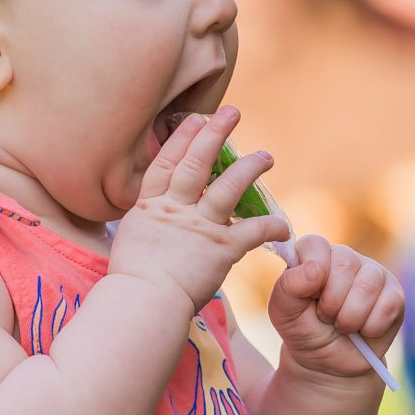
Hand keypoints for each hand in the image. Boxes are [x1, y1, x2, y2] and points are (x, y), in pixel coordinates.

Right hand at [109, 105, 291, 316]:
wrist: (142, 302)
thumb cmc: (132, 282)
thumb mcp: (131, 242)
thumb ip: (147, 226)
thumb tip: (152, 223)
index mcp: (150, 207)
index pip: (166, 164)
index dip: (181, 139)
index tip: (195, 120)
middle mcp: (175, 209)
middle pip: (197, 163)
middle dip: (215, 134)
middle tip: (231, 112)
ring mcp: (199, 226)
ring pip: (228, 187)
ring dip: (249, 168)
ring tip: (265, 156)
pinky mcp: (221, 247)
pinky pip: (252, 230)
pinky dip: (269, 226)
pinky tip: (282, 224)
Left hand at [267, 234, 405, 380]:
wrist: (330, 364)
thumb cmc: (305, 331)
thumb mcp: (284, 313)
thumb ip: (289, 287)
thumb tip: (314, 269)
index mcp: (316, 256)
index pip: (315, 245)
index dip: (312, 273)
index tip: (309, 296)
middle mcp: (346, 258)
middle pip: (345, 264)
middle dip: (331, 302)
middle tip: (325, 317)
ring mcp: (374, 274)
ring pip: (368, 285)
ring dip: (350, 317)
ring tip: (343, 325)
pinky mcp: (395, 294)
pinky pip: (388, 305)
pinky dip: (371, 327)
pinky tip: (364, 330)